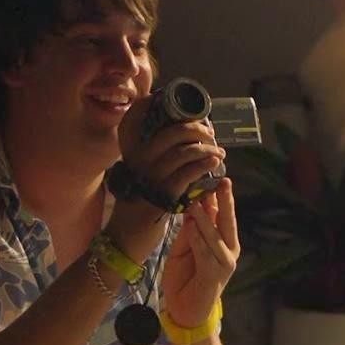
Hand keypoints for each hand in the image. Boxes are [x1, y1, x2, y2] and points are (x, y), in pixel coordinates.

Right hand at [106, 99, 226, 261]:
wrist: (125, 237)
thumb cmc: (137, 205)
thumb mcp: (139, 174)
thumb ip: (154, 156)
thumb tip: (184, 136)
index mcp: (130, 151)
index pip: (140, 116)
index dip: (164, 107)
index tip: (186, 111)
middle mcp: (138, 159)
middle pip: (172, 131)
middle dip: (196, 129)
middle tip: (209, 134)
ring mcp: (149, 175)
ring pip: (184, 151)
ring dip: (207, 149)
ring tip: (218, 153)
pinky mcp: (162, 193)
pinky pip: (189, 172)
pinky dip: (205, 165)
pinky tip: (213, 164)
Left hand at [161, 178, 240, 328]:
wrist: (185, 311)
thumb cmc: (184, 278)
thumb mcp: (183, 248)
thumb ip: (190, 230)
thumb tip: (194, 206)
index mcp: (222, 241)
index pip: (222, 214)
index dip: (218, 196)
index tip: (213, 177)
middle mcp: (229, 249)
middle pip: (227, 221)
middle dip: (225, 201)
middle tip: (221, 182)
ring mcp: (225, 262)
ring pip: (215, 235)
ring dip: (205, 219)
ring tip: (197, 202)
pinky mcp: (215, 274)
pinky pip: (205, 252)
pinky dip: (198, 239)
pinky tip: (192, 226)